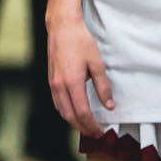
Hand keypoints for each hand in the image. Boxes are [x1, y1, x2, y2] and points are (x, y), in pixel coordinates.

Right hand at [47, 15, 113, 136]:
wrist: (61, 27)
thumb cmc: (80, 41)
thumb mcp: (97, 63)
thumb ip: (103, 86)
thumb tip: (109, 105)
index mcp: (72, 82)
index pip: (83, 112)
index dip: (92, 125)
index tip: (101, 131)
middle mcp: (59, 86)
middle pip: (70, 116)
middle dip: (83, 128)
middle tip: (95, 133)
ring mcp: (53, 83)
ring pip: (61, 111)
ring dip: (73, 122)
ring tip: (86, 125)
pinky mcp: (51, 80)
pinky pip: (57, 102)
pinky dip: (66, 112)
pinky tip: (74, 111)